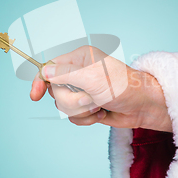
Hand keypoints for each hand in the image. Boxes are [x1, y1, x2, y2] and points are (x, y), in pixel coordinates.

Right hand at [30, 45, 171, 130]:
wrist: (142, 107)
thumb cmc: (122, 87)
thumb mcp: (92, 78)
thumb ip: (65, 74)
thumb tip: (44, 70)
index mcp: (79, 59)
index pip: (49, 67)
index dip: (40, 81)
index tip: (35, 96)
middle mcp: (79, 73)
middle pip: (56, 91)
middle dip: (72, 100)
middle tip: (90, 98)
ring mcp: (83, 91)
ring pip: (64, 106)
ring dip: (81, 111)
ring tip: (98, 106)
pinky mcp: (88, 106)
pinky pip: (74, 118)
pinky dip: (87, 119)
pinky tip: (101, 114)